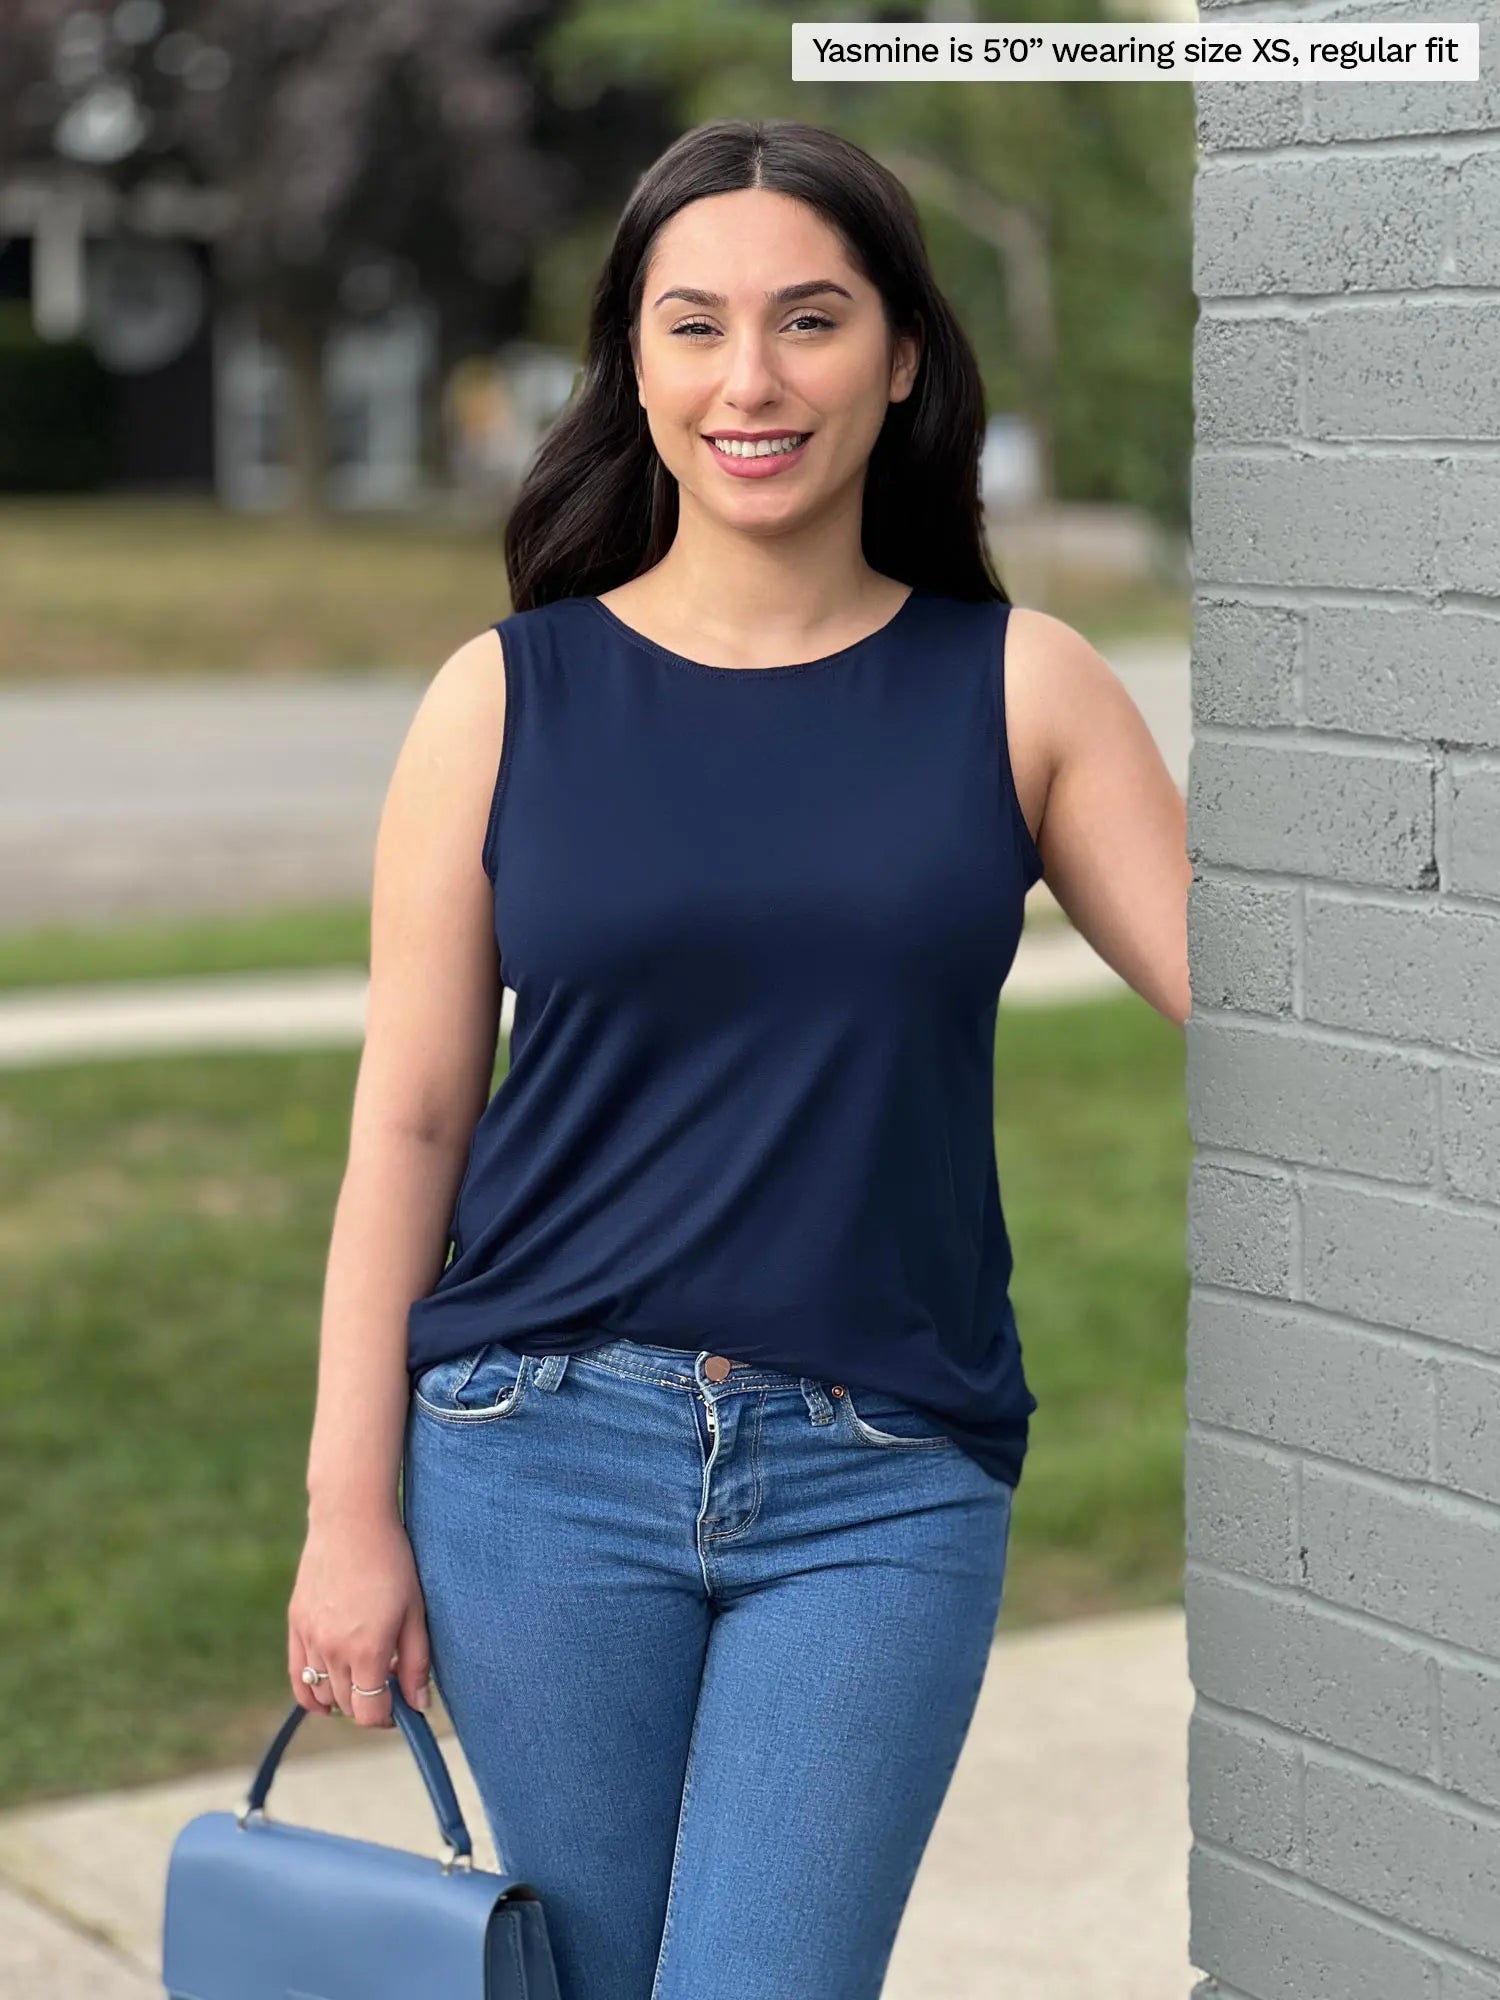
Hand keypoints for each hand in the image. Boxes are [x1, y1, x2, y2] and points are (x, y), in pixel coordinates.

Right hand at [287, 1509, 431, 1729]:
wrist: (351, 1520)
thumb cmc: (393, 1561)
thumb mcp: (415, 1611)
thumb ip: (416, 1663)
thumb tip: (419, 1706)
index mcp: (367, 1648)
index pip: (369, 1712)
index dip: (387, 1717)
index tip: (399, 1707)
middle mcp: (332, 1649)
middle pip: (347, 1705)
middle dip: (369, 1703)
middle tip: (388, 1682)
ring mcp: (310, 1637)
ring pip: (321, 1694)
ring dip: (344, 1696)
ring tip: (363, 1674)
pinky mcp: (295, 1623)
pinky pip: (297, 1676)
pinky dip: (311, 1692)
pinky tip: (328, 1692)